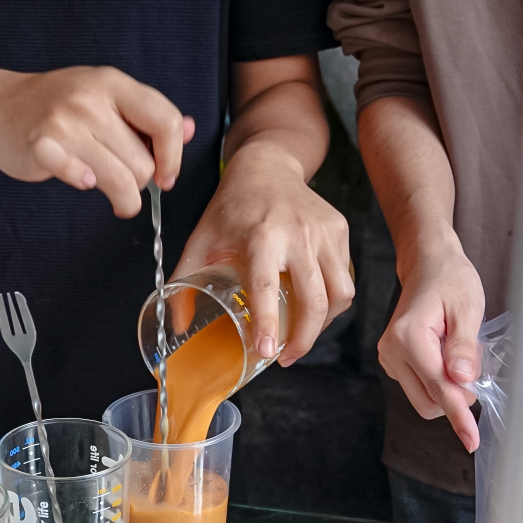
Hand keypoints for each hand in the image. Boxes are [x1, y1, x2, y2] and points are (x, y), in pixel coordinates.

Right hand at [0, 66, 193, 217]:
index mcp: (112, 83)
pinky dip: (85, 185)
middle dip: (140, 181)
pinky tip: (80, 178)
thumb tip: (190, 129)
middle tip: (125, 180)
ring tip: (116, 197)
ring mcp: (65, 122)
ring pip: (121, 179)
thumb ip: (145, 114)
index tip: (166, 176)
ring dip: (124, 198)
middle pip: (144, 162)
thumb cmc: (54, 104)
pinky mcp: (43, 147)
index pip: (166, 121)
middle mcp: (90, 99)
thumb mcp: (103, 96)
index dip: (173, 157)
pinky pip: (83, 181)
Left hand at [171, 142, 353, 365]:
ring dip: (324, 324)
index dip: (269, 324)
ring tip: (302, 335)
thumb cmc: (231, 206)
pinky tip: (313, 308)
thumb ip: (185, 281)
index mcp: (261, 235)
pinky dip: (332, 300)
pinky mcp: (339, 230)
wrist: (266, 165)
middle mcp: (298, 233)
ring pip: (340, 293)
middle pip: (315, 300)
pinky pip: (345, 276)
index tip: (267, 352)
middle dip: (305, 338)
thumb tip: (177, 325)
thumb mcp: (201, 239)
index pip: (267, 287)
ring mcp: (324, 232)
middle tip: (286, 356)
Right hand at [378, 237, 484, 451]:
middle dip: (456, 396)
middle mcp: (391, 350)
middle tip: (474, 364)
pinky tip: (446, 354)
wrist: (427, 265)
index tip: (472, 439)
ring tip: (458, 352)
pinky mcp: (394, 361)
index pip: (438, 387)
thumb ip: (464, 346)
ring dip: (447, 388)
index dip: (459, 415)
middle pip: (428, 401)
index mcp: (407, 337)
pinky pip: (420, 387)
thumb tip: (463, 382)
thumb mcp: (467, 307)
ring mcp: (389, 357)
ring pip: (424, 398)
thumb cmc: (450, 280)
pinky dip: (438, 380)